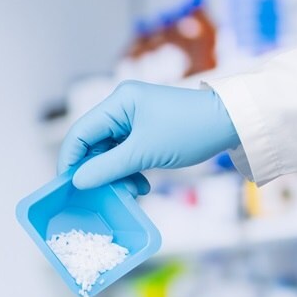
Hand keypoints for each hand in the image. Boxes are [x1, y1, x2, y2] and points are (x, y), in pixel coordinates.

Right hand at [58, 81, 238, 192]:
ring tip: (131, 190)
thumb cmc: (189, 130)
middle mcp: (122, 108)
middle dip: (97, 172)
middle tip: (103, 194)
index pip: (80, 131)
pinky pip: (126, 157)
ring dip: (116, 176)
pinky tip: (141, 185)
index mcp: (118, 102)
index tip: (67, 186)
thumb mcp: (145, 152)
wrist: (229, 124)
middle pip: (93, 144)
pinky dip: (129, 173)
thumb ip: (108, 167)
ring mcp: (134, 121)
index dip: (70, 160)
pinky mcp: (145, 134)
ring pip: (109, 154)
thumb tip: (78, 180)